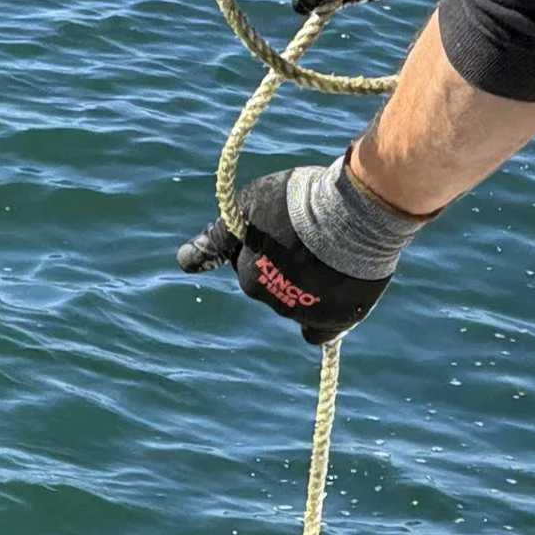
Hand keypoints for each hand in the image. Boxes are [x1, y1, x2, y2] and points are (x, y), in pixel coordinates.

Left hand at [175, 159, 413, 344]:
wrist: (350, 215)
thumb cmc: (298, 202)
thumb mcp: (247, 206)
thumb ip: (218, 237)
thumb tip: (183, 263)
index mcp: (244, 271)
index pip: (242, 267)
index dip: (253, 250)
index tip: (270, 238)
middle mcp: (265, 296)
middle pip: (271, 283)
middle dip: (283, 264)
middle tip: (310, 236)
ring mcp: (298, 311)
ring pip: (298, 303)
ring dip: (309, 285)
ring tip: (334, 252)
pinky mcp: (331, 321)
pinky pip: (319, 333)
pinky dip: (323, 322)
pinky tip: (332, 309)